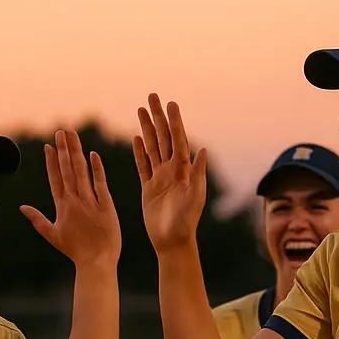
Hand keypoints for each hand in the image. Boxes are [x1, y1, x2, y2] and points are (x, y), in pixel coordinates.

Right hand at [21, 130, 120, 267]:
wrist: (96, 262)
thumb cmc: (75, 250)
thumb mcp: (53, 235)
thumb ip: (37, 219)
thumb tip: (22, 207)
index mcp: (62, 207)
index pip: (55, 178)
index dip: (52, 161)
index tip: (49, 145)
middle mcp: (75, 201)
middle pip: (68, 170)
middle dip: (63, 150)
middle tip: (61, 131)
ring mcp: (90, 202)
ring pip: (82, 173)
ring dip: (76, 153)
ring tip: (73, 136)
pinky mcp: (106, 206)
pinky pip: (100, 184)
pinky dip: (96, 169)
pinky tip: (92, 154)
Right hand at [134, 93, 207, 253]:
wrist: (172, 242)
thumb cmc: (185, 222)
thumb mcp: (194, 197)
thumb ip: (197, 174)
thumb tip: (202, 150)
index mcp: (182, 170)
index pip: (177, 140)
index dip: (173, 121)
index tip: (169, 103)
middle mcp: (172, 170)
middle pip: (163, 138)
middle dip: (157, 117)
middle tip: (151, 97)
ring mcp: (159, 178)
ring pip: (151, 147)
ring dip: (147, 128)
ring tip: (141, 110)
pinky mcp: (148, 188)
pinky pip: (142, 165)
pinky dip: (139, 151)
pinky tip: (136, 138)